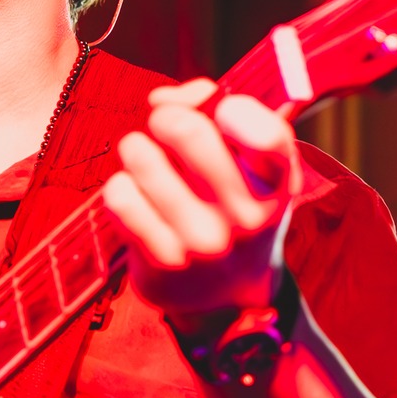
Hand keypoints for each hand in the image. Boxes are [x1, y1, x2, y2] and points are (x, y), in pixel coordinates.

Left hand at [101, 79, 301, 317]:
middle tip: (166, 131)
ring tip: (151, 167)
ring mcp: (204, 242)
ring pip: (142, 155)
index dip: (233, 110)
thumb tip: (161, 100)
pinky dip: (121, 188)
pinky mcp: (163, 262)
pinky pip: (119, 194)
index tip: (221, 113)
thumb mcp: (250, 161)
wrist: (228, 297)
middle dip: (166, 119)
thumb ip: (214, 108)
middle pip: (186, 129)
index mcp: (278, 182)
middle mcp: (247, 216)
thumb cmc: (234, 207)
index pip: (266, 133)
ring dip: (138, 152)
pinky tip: (139, 201)